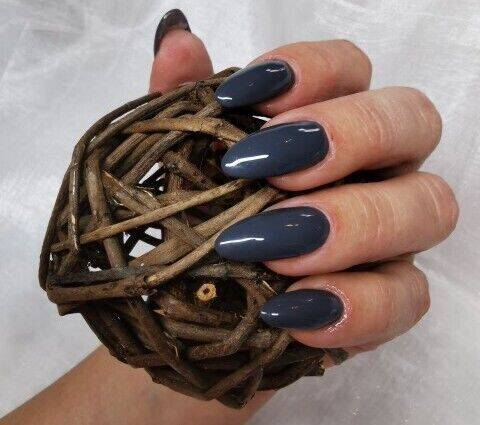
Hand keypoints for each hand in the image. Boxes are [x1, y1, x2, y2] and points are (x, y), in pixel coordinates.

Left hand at [151, 15, 455, 353]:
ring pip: (428, 207)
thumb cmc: (194, 229)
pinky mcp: (390, 300)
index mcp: (331, 124)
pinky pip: (405, 297)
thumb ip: (184, 106)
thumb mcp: (178, 168)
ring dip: (350, 224)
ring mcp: (391, 236)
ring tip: (271, 249)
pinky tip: (287, 312)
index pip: (350, 69)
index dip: (309, 72)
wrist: (196, 315)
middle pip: (410, 121)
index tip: (239, 99)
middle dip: (343, 137)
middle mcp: (376, 169)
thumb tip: (178, 40)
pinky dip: (354, 306)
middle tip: (266, 172)